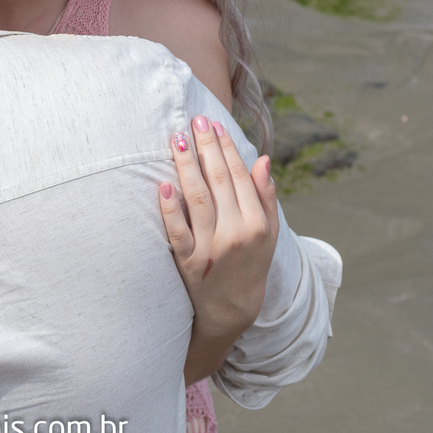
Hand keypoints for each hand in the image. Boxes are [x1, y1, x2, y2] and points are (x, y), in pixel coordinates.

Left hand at [159, 115, 278, 382]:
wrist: (232, 312)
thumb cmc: (251, 266)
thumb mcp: (269, 235)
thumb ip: (265, 197)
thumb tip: (262, 160)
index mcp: (256, 224)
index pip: (239, 177)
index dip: (226, 149)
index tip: (214, 125)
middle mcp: (235, 233)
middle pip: (218, 181)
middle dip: (206, 148)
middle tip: (194, 121)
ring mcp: (209, 248)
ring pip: (197, 199)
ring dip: (186, 167)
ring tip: (177, 140)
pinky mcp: (187, 262)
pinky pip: (177, 230)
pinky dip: (170, 207)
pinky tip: (164, 184)